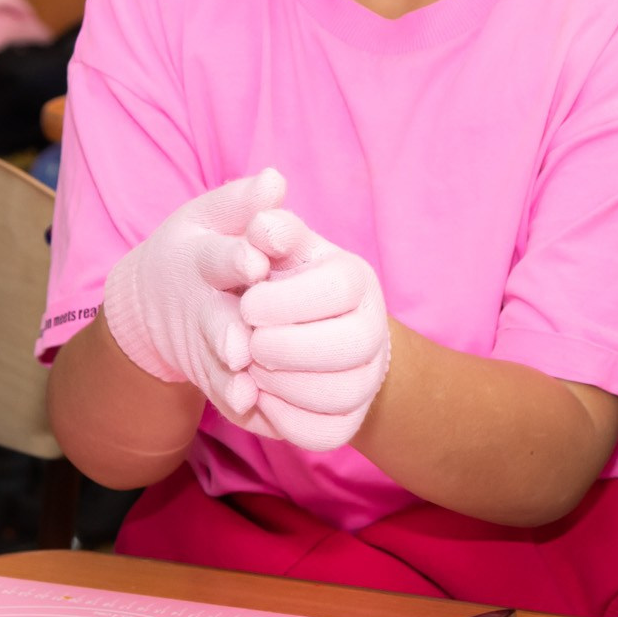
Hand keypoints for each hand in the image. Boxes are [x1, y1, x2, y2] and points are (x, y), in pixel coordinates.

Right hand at [99, 169, 283, 417]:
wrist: (152, 299)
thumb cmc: (197, 245)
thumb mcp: (210, 216)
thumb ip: (242, 201)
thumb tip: (275, 179)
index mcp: (201, 258)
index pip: (218, 256)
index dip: (236, 258)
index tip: (257, 259)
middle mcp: (198, 304)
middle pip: (213, 319)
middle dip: (225, 331)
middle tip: (243, 345)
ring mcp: (199, 343)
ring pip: (214, 363)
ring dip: (227, 378)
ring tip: (244, 389)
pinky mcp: (207, 372)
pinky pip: (219, 391)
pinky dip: (232, 402)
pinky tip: (249, 410)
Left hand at [239, 206, 391, 450]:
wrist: (278, 333)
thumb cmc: (269, 279)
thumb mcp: (265, 246)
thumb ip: (262, 217)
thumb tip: (269, 183)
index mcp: (354, 278)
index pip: (339, 289)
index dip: (286, 300)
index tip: (247, 301)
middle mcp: (371, 327)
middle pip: (350, 346)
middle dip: (285, 347)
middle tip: (248, 343)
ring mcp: (365, 378)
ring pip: (338, 394)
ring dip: (282, 385)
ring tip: (252, 369)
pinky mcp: (348, 419)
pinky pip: (325, 433)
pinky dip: (287, 421)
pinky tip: (264, 397)